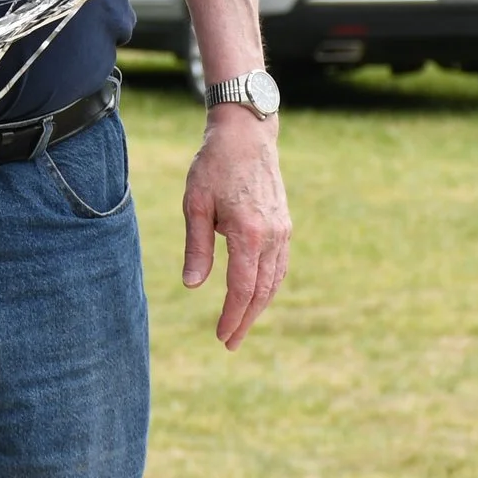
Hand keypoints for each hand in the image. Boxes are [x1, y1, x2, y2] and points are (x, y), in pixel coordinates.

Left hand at [181, 106, 289, 349]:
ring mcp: (283, 229)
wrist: (247, 134)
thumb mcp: (195, 204)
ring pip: (275, 280)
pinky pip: (280, 264)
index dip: (232, 315)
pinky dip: (268, 285)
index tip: (221, 336)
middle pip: (262, 290)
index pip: (243, 288)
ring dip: (259, 306)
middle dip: (246, 319)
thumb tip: (192, 285)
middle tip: (230, 343)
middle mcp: (272, 235)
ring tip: (240, 324)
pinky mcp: (285, 224)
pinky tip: (256, 295)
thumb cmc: (214, 165)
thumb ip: (197, 247)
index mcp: (248, 232)